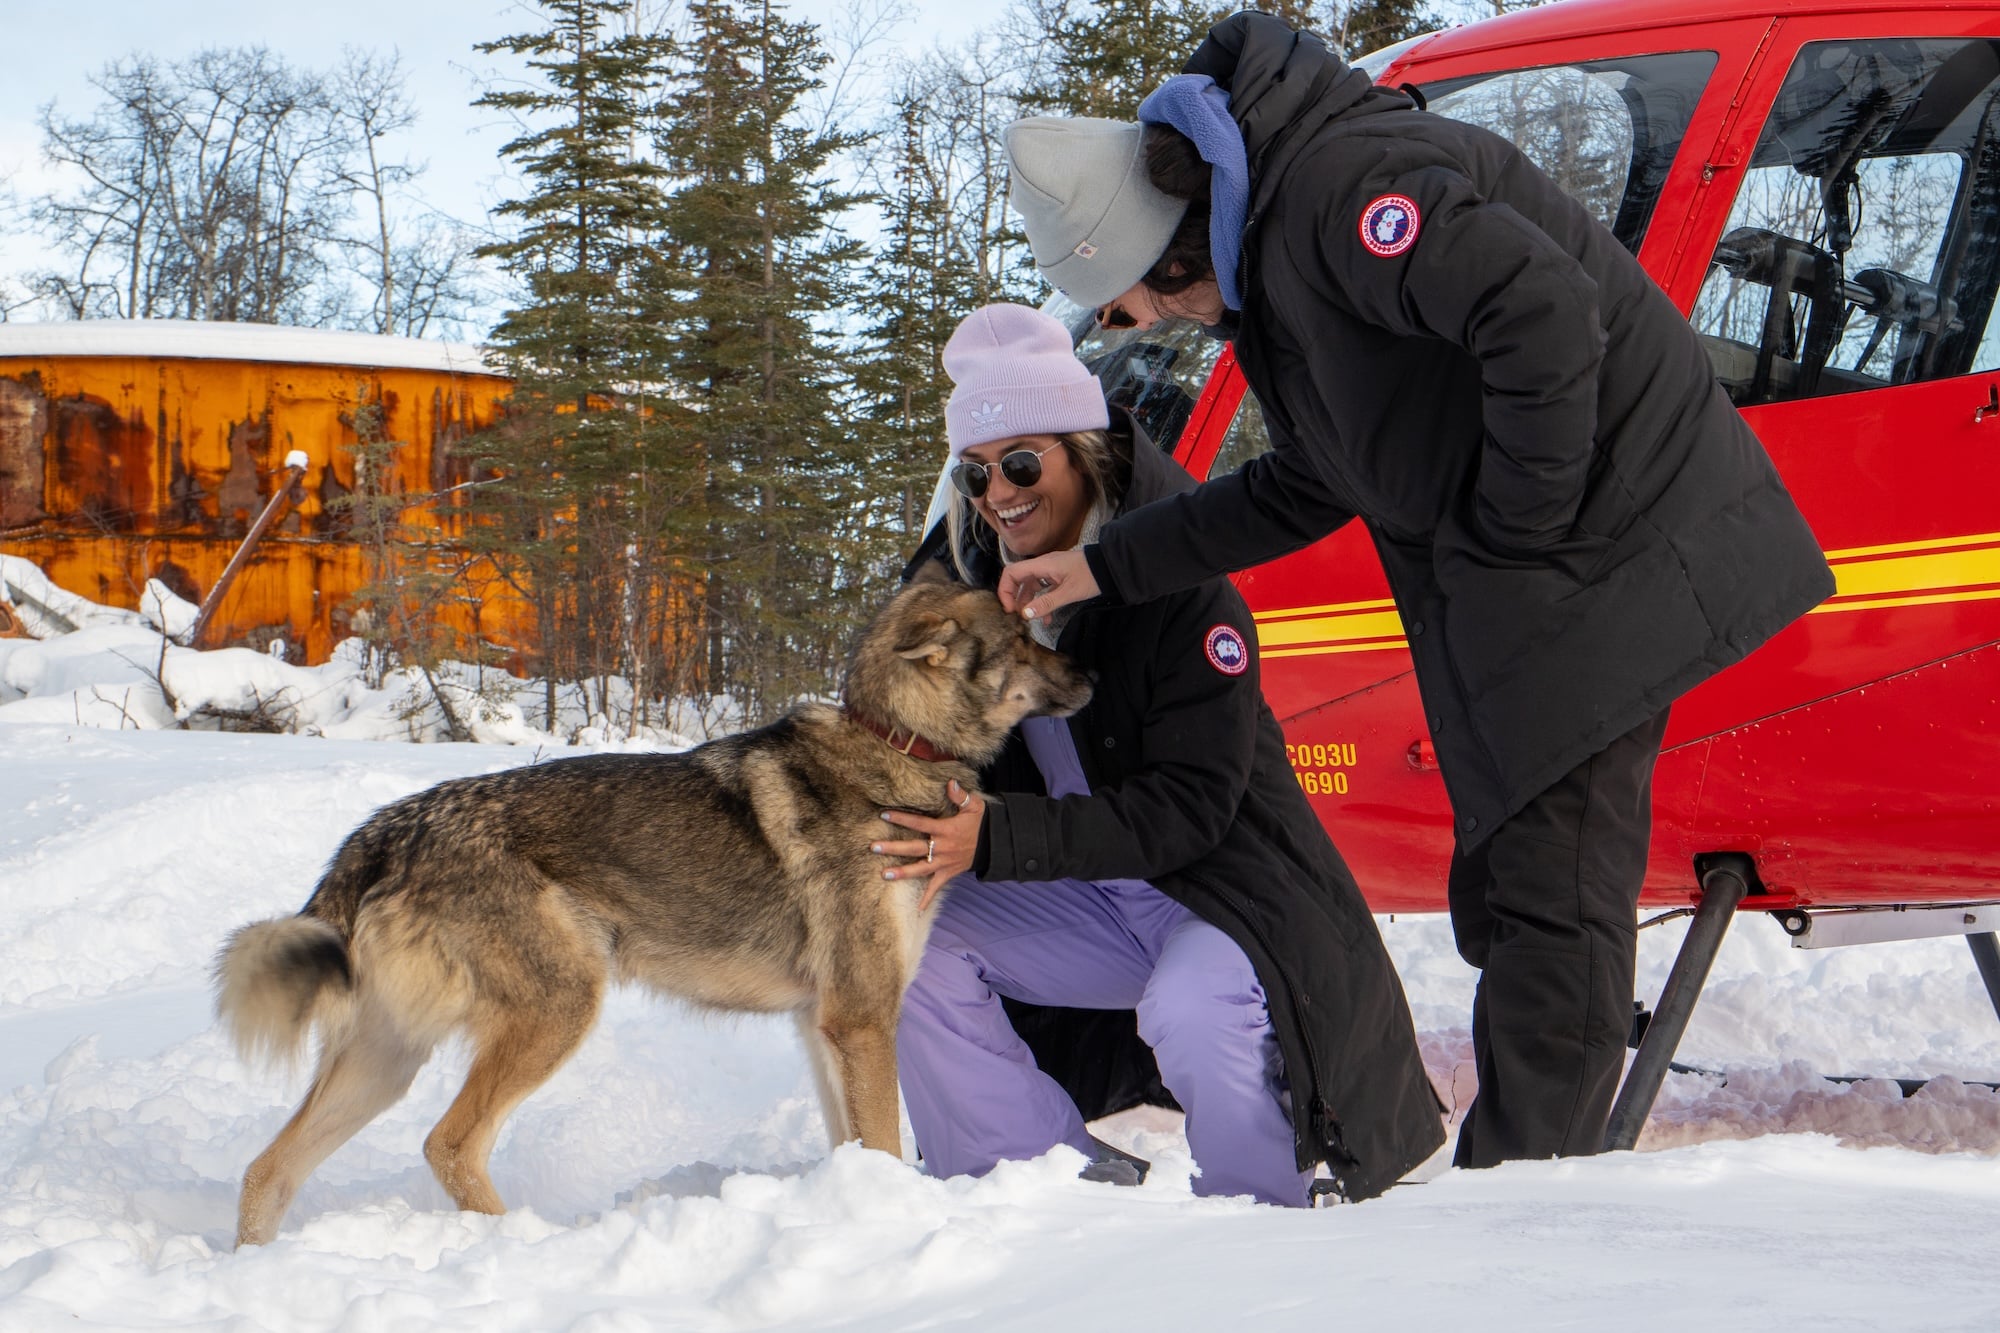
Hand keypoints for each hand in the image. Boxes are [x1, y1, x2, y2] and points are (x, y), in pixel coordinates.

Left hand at [872, 780, 984, 910]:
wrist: (994, 844)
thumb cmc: (980, 822)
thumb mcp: (974, 806)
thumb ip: (960, 795)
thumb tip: (950, 783)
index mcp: (945, 830)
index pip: (919, 823)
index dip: (901, 818)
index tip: (883, 815)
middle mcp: (942, 848)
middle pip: (914, 848)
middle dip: (893, 848)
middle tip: (873, 847)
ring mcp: (944, 863)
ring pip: (920, 869)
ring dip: (902, 873)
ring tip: (884, 875)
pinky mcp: (948, 873)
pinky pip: (936, 887)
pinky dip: (927, 898)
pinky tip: (916, 909)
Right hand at [995, 549, 1097, 620]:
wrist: (1110, 567)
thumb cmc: (1091, 576)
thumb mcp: (1069, 592)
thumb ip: (1047, 603)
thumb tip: (1025, 614)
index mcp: (1042, 565)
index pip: (1011, 573)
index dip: (1005, 590)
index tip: (1009, 609)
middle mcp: (1042, 566)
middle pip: (1019, 580)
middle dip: (1015, 599)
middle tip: (1018, 616)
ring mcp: (1050, 571)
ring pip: (1031, 587)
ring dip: (1029, 603)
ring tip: (1031, 620)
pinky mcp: (1058, 578)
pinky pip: (1044, 590)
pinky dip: (1043, 604)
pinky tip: (1048, 619)